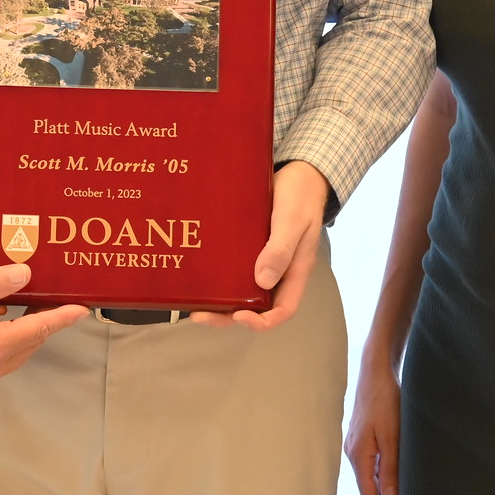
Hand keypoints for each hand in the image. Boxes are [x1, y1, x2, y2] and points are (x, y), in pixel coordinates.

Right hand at [0, 263, 87, 391]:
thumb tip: (25, 274)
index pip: (38, 330)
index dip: (62, 318)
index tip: (81, 309)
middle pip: (28, 345)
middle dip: (43, 324)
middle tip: (52, 302)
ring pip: (13, 355)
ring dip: (22, 335)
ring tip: (26, 309)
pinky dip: (3, 344)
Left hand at [193, 161, 328, 330]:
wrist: (298, 173)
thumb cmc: (300, 195)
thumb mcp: (292, 220)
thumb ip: (281, 249)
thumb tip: (262, 282)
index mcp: (295, 271)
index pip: (283, 310)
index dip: (261, 321)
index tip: (238, 315)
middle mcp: (279, 271)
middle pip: (257, 307)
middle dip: (228, 316)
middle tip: (199, 315)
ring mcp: (265, 260)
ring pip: (244, 290)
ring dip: (221, 300)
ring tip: (194, 300)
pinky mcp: (251, 247)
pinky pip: (236, 268)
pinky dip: (220, 276)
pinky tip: (200, 274)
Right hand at [344, 352, 402, 494]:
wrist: (376, 370)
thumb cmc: (385, 399)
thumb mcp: (391, 435)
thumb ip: (389, 467)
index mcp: (359, 455)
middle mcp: (354, 452)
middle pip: (368, 490)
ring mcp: (357, 444)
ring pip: (370, 478)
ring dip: (386, 494)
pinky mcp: (363, 436)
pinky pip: (372, 465)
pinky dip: (384, 478)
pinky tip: (397, 479)